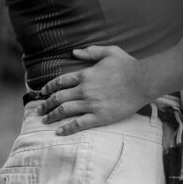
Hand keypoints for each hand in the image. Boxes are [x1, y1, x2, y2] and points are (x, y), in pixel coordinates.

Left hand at [34, 45, 152, 135]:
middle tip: (39, 110)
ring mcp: (91, 104)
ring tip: (45, 120)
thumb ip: (91, 51)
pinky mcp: (100, 116)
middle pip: (59, 97)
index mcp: (85, 75)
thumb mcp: (109, 51)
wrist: (143, 81)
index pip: (60, 81)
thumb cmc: (128, 65)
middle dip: (46, 104)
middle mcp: (84, 90)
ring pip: (65, 110)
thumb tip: (74, 52)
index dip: (49, 87)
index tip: (43, 92)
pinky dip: (67, 128)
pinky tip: (59, 131)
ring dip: (52, 115)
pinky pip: (79, 123)